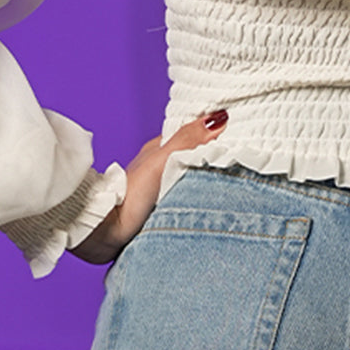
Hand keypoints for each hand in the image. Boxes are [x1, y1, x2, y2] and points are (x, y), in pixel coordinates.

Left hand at [68, 110, 227, 264]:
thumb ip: (187, 140)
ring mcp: (161, 186)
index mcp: (160, 147)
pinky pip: (189, 196)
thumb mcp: (162, 161)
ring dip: (209, 178)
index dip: (214, 131)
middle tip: (242, 158)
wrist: (108, 231)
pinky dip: (201, 195)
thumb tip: (219, 118)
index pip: (193, 133)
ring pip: (193, 176)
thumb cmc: (130, 194)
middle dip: (215, 155)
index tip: (238, 131)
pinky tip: (214, 200)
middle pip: (195, 155)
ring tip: (235, 179)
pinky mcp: (162, 207)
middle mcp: (161, 164)